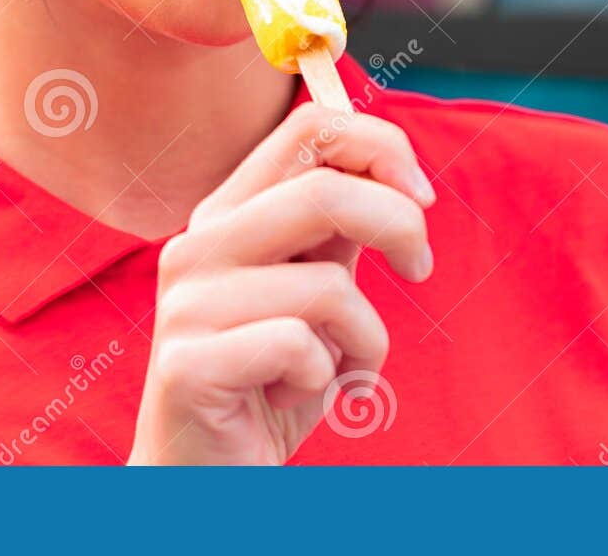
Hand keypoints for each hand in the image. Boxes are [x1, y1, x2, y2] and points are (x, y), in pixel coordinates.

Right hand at [128, 102, 434, 464]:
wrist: (204, 479)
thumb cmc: (272, 382)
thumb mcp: (316, 291)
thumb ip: (338, 229)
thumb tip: (396, 175)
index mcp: (227, 213)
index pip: (307, 128)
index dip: (381, 145)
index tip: (421, 195)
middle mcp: (197, 245)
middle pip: (325, 190)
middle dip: (399, 227)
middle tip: (420, 269)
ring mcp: (186, 304)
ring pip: (327, 286)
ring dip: (365, 338)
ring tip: (336, 369)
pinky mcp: (188, 364)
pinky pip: (300, 349)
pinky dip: (325, 381)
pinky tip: (292, 399)